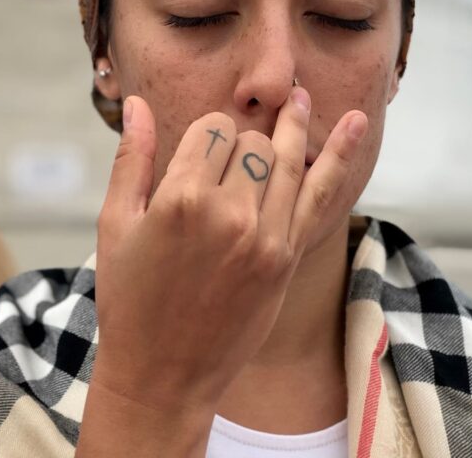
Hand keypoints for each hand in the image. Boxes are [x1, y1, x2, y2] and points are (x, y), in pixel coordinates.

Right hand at [78, 89, 366, 452]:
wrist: (162, 373)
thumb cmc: (128, 298)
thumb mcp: (114, 225)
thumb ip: (131, 158)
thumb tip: (139, 103)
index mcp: (180, 199)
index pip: (212, 129)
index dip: (204, 134)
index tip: (195, 154)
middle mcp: (230, 213)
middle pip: (252, 142)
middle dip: (239, 142)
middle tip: (221, 165)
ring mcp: (266, 238)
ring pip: (287, 159)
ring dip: (292, 128)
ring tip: (300, 98)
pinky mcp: (287, 260)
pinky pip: (321, 197)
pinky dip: (342, 158)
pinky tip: (357, 125)